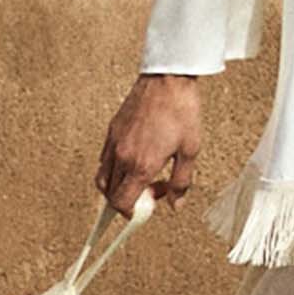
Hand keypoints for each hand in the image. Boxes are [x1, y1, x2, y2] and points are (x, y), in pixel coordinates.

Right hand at [96, 73, 202, 215]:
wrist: (168, 79)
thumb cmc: (182, 111)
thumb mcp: (190, 151)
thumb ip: (181, 182)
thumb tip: (175, 204)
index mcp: (141, 165)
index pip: (122, 203)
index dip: (132, 215)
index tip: (147, 209)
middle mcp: (122, 156)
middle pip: (109, 194)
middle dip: (126, 202)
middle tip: (149, 192)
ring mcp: (114, 142)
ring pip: (103, 178)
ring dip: (117, 187)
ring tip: (140, 178)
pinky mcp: (112, 130)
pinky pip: (104, 159)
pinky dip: (113, 169)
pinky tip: (133, 161)